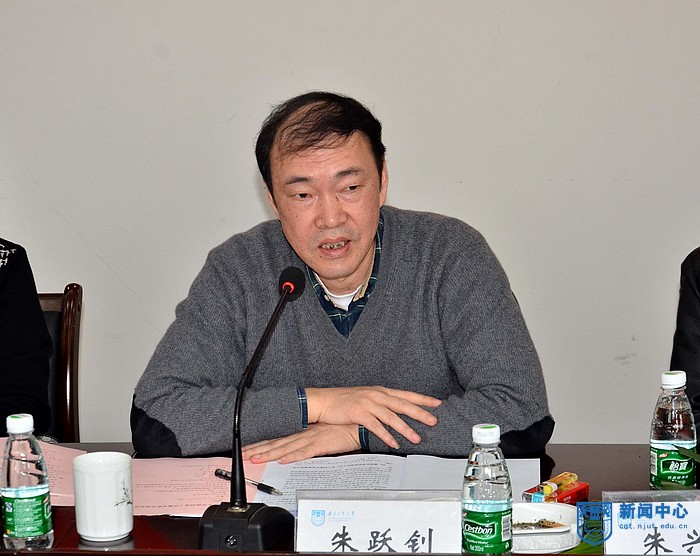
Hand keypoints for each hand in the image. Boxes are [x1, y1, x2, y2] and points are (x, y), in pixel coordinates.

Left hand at [242, 423, 360, 463]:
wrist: (358, 424)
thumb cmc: (342, 428)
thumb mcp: (322, 434)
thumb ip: (308, 442)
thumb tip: (295, 450)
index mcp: (303, 430)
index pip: (278, 437)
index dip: (261, 443)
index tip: (248, 447)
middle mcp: (304, 433)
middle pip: (277, 442)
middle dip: (258, 449)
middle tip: (242, 454)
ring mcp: (311, 438)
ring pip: (286, 447)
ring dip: (269, 454)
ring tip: (254, 458)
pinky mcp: (321, 445)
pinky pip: (305, 452)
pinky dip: (293, 456)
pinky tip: (282, 460)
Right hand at [307, 386, 440, 449]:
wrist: (324, 400)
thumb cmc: (345, 401)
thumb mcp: (366, 398)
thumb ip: (382, 404)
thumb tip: (397, 413)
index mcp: (381, 391)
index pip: (406, 395)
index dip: (423, 399)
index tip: (438, 404)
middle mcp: (377, 395)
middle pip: (403, 404)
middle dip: (420, 413)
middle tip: (434, 421)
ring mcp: (368, 403)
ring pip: (391, 416)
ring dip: (405, 428)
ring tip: (417, 438)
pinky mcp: (358, 412)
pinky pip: (375, 425)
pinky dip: (386, 435)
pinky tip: (394, 443)